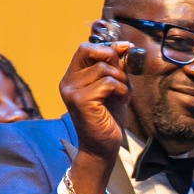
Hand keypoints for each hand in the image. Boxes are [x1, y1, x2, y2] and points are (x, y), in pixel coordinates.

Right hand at [59, 40, 133, 193]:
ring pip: (103, 68)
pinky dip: (120, 89)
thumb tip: (124, 46)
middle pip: (89, 51)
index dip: (106, 46)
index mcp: (72, 77)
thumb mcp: (114, 86)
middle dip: (112, 58)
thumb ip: (116, 67)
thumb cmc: (108, 117)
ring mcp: (72, 91)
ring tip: (122, 94)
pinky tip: (121, 100)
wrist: (102, 147)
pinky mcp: (81, 101)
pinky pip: (107, 83)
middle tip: (122, 76)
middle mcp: (67, 82)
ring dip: (121, 79)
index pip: (84, 48)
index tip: (125, 49)